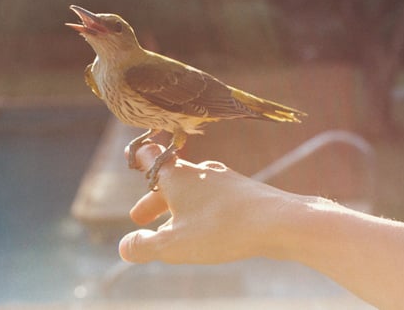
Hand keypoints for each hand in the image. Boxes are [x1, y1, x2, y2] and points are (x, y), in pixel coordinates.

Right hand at [119, 143, 300, 263]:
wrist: (279, 221)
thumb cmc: (221, 229)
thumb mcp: (174, 245)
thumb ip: (145, 247)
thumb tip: (124, 247)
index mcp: (176, 177)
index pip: (149, 156)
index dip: (139, 157)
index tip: (133, 156)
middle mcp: (199, 172)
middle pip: (169, 181)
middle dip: (153, 201)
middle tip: (139, 218)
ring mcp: (225, 180)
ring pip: (193, 190)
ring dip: (178, 207)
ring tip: (173, 227)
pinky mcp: (245, 192)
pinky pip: (215, 199)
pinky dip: (202, 211)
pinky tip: (209, 228)